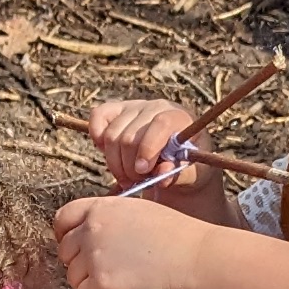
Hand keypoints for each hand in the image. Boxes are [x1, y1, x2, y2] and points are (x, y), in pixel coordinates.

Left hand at [53, 191, 216, 288]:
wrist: (195, 259)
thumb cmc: (176, 238)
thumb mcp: (138, 211)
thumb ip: (108, 220)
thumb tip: (88, 236)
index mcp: (101, 207)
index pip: (62, 218)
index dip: (65, 235)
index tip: (76, 248)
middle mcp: (92, 229)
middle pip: (65, 252)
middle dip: (81, 264)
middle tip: (109, 270)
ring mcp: (94, 256)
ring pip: (72, 277)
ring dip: (90, 284)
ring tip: (122, 280)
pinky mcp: (101, 283)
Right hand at [77, 95, 194, 185]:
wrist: (176, 159)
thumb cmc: (185, 167)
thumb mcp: (190, 175)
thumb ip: (178, 174)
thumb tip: (162, 174)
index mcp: (180, 118)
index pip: (160, 124)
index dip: (148, 148)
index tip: (142, 172)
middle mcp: (156, 107)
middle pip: (129, 136)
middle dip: (129, 167)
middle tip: (137, 182)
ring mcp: (134, 107)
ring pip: (111, 135)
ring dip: (115, 164)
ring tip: (127, 177)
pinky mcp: (115, 110)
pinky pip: (97, 117)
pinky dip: (97, 138)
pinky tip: (110, 155)